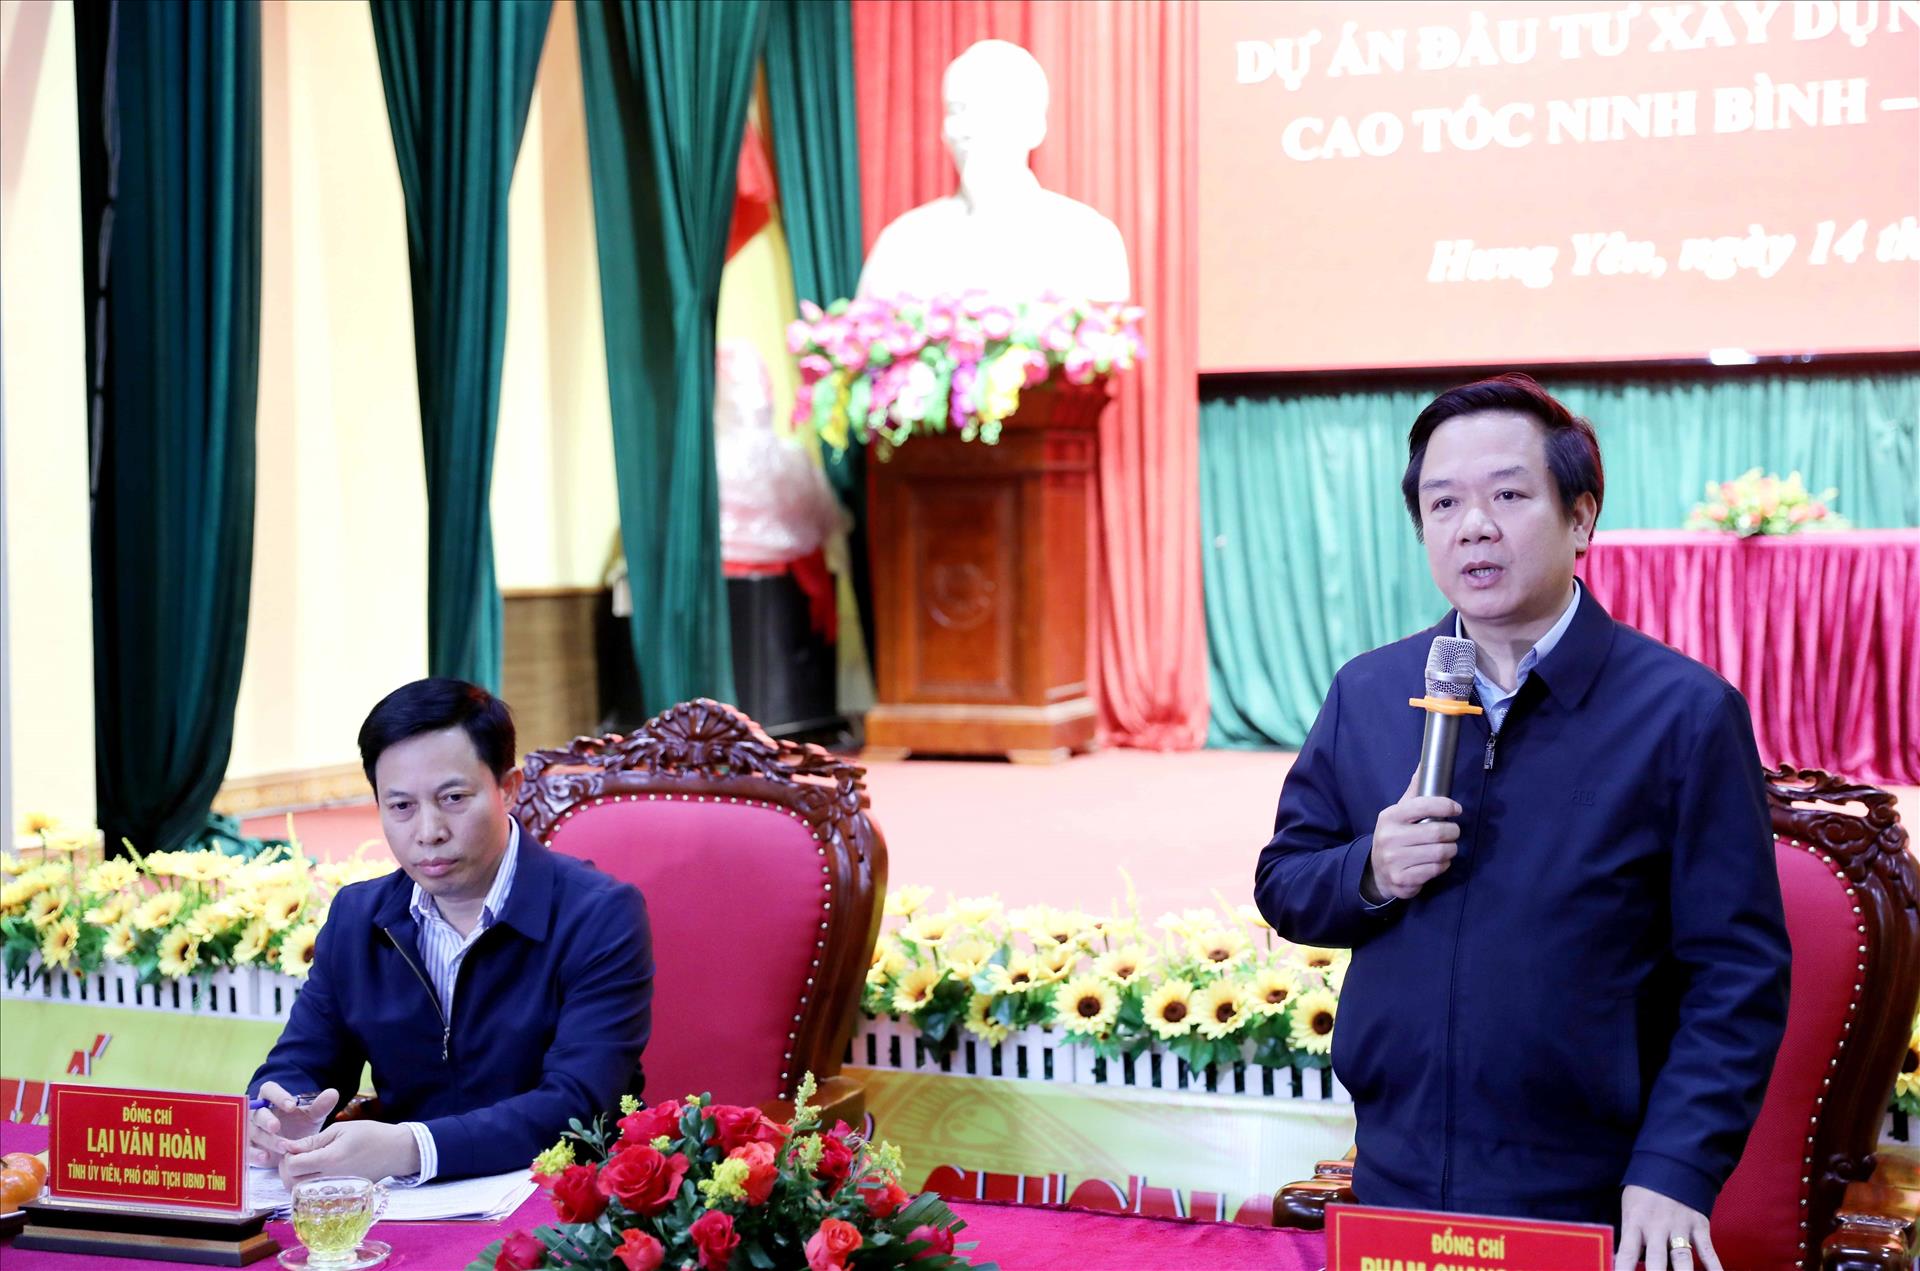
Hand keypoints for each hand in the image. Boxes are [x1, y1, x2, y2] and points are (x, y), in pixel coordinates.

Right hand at [247, 1084, 339, 1167]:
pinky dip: (255, 1154)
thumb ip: (320, 1106)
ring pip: (253, 1132)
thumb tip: (333, 1093)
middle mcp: (258, 1113)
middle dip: (266, 1119)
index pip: (269, 1090)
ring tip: (282, 1147)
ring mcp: (251, 1130)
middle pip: (257, 1112)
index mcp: (272, 1099)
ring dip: (266, 1139)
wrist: (291, 1148)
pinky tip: (266, 1157)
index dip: (278, 1096)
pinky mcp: (249, 1147)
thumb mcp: (311, 1117)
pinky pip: (247, 1149)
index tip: (291, 1106)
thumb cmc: (299, 1126)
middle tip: (277, 1127)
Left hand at [280, 1120, 419, 1186]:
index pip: (292, 1165)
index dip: (287, 1155)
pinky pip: (314, 1194)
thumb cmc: (370, 1134)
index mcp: (329, 1159)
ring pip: (300, 1192)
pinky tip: (315, 1172)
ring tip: (304, 1164)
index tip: (294, 1146)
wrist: (395, 1151)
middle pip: (291, 1183)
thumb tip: (288, 1147)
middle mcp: (329, 1179)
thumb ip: (312, 1141)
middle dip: (287, 1169)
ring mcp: (335, 1189)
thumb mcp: (340, 1129)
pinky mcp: (339, 1195)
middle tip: (295, 1156)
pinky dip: (308, 1185)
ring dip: (295, 1179)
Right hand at [1363, 772, 1461, 901]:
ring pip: (1440, 853)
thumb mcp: (1399, 812)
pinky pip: (1435, 870)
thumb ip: (1415, 791)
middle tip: (1452, 832)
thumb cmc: (1395, 836)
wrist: (1378, 871)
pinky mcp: (1402, 879)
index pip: (1424, 805)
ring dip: (1450, 850)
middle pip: (1437, 832)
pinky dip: (1443, 866)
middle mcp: (1390, 837)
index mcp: (1390, 816)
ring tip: (1447, 848)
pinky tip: (1438, 862)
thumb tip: (1424, 764)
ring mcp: (1394, 860)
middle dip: (1452, 832)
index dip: (1446, 806)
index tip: (1456, 809)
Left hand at [1616, 1185, 1720, 1270]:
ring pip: (1682, 1260)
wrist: (1672, 1164)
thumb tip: (1621, 1261)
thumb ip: (1630, 1236)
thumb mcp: (1629, 1209)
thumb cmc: (1644, 1192)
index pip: (1626, 1253)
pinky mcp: (1699, 1227)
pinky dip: (1714, 1268)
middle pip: (1656, 1261)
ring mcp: (1680, 1227)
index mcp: (1635, 1222)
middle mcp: (1657, 1227)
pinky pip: (1708, 1252)